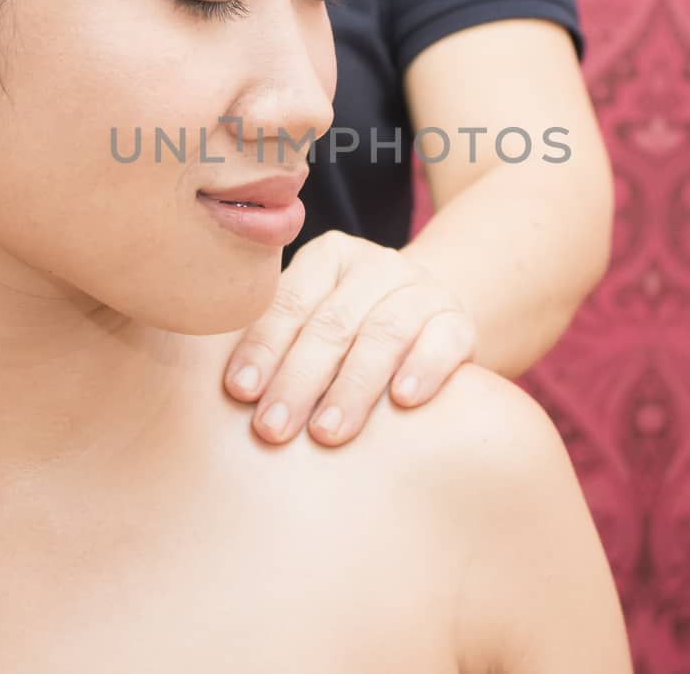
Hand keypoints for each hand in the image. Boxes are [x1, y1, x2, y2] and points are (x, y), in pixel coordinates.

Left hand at [224, 230, 477, 445]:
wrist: (428, 322)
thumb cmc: (349, 333)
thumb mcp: (312, 322)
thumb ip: (278, 342)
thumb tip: (231, 391)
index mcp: (329, 257)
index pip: (290, 301)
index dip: (264, 347)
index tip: (240, 392)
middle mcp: (378, 266)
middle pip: (333, 322)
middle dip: (299, 379)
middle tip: (273, 428)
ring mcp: (422, 291)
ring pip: (385, 332)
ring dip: (352, 386)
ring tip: (326, 433)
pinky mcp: (459, 322)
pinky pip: (443, 341)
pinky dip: (423, 369)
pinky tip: (403, 402)